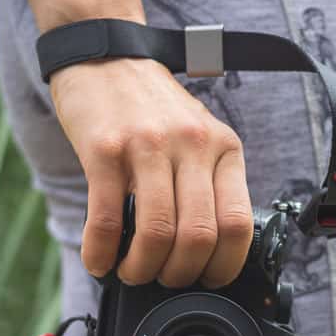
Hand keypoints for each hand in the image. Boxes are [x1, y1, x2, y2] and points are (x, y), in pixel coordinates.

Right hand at [49, 58, 253, 287]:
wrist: (105, 56)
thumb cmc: (153, 109)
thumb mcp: (199, 137)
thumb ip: (209, 183)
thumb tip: (206, 253)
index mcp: (223, 148)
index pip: (237, 224)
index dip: (224, 266)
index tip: (207, 279)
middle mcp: (192, 146)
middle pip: (198, 236)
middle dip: (179, 274)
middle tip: (163, 279)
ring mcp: (148, 146)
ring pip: (157, 233)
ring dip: (142, 269)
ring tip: (131, 271)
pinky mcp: (104, 149)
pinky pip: (108, 219)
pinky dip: (101, 253)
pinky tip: (98, 261)